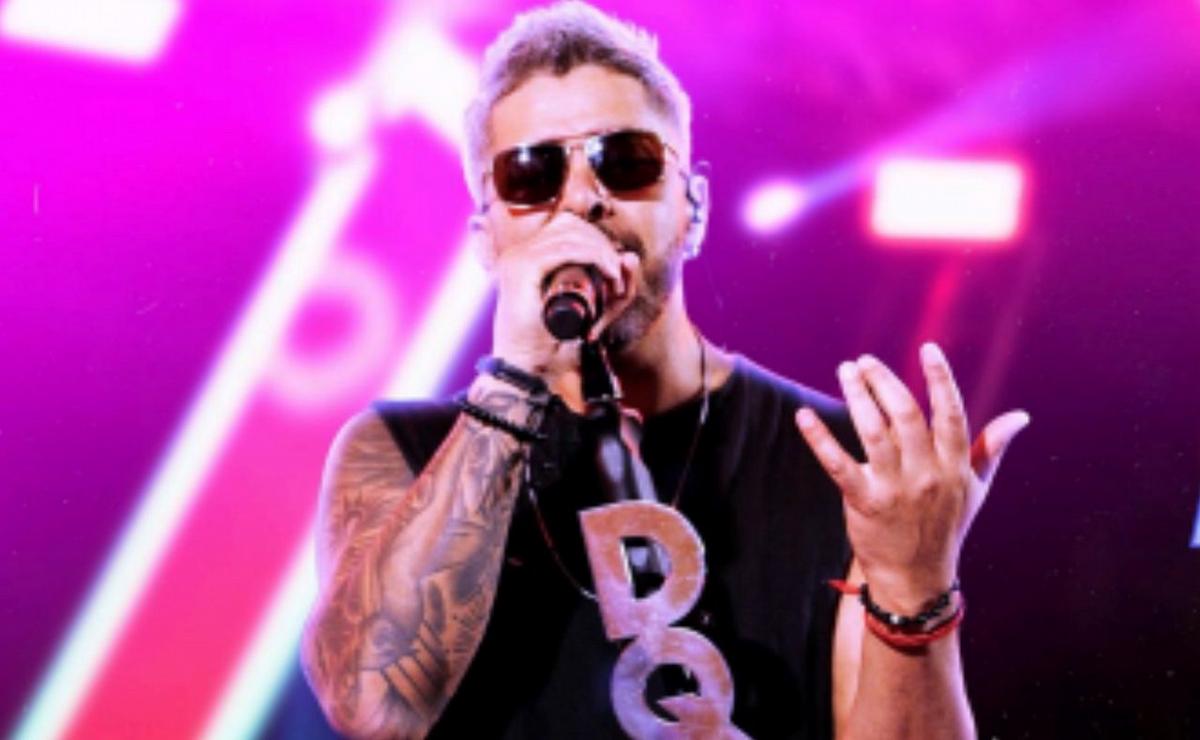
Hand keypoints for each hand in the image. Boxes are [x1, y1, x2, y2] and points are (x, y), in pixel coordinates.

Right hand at [490, 221, 639, 406]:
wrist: (524, 369)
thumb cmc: (549, 346)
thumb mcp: (584, 312)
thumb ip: (609, 288)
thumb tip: (630, 255)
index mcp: (525, 258)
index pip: (566, 225)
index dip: (596, 240)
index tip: (613, 270)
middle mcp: (518, 253)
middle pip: (571, 226)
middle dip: (602, 247)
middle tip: (618, 278)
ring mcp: (517, 258)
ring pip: (572, 235)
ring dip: (603, 254)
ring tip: (616, 281)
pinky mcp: (522, 267)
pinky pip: (567, 249)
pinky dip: (594, 258)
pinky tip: (608, 274)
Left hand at [795, 343, 1028, 611]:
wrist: (917, 578)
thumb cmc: (946, 527)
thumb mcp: (975, 488)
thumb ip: (992, 448)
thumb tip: (1020, 417)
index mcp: (955, 466)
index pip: (951, 413)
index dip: (940, 378)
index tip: (929, 348)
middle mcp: (927, 474)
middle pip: (906, 414)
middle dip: (884, 381)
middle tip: (865, 361)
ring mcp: (895, 488)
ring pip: (873, 430)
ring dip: (857, 395)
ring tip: (846, 371)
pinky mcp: (864, 501)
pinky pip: (838, 463)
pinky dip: (819, 438)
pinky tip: (804, 416)